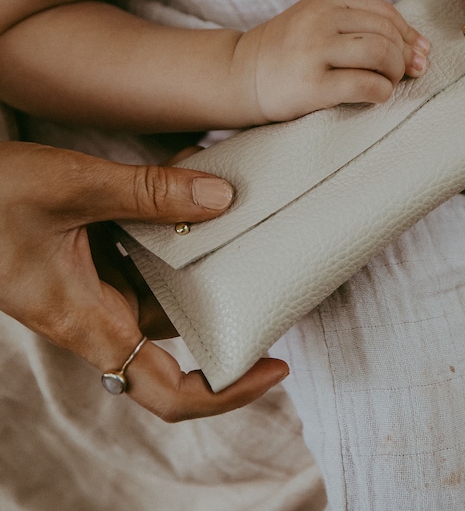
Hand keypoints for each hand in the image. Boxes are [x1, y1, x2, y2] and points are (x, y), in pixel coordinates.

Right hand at [0, 142, 288, 420]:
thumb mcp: (73, 187)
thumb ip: (149, 193)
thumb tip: (222, 199)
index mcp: (89, 321)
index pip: (165, 390)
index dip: (224, 393)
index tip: (274, 369)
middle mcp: (95, 313)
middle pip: (177, 336)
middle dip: (226, 310)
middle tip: (272, 275)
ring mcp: (91, 287)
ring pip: (164, 290)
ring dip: (202, 260)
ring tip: (241, 217)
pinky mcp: (86, 260)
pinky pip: (144, 260)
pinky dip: (173, 233)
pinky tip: (192, 192)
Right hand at [234, 0, 430, 123]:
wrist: (238, 77)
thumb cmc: (288, 55)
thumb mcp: (319, 26)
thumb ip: (362, 30)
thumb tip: (422, 50)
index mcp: (324, 2)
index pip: (383, 11)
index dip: (407, 33)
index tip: (416, 53)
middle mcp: (319, 21)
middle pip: (386, 32)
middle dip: (404, 56)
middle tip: (403, 74)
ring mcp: (314, 52)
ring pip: (381, 53)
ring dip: (395, 72)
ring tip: (387, 83)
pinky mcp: (312, 86)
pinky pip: (366, 85)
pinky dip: (382, 92)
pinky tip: (376, 96)